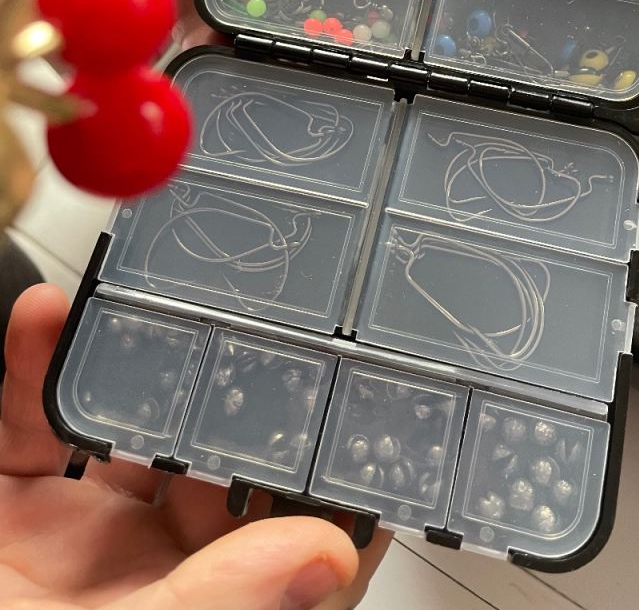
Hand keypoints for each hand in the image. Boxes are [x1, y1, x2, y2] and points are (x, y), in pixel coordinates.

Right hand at [0, 285, 391, 608]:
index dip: (335, 475)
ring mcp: (86, 543)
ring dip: (131, 363)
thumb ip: (214, 607)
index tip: (360, 399)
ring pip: (128, 430)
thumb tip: (328, 559)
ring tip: (152, 302)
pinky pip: (33, 427)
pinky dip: (33, 372)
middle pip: (216, 464)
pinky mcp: (17, 514)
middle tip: (252, 315)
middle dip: (226, 388)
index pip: (303, 540)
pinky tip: (44, 324)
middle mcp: (156, 578)